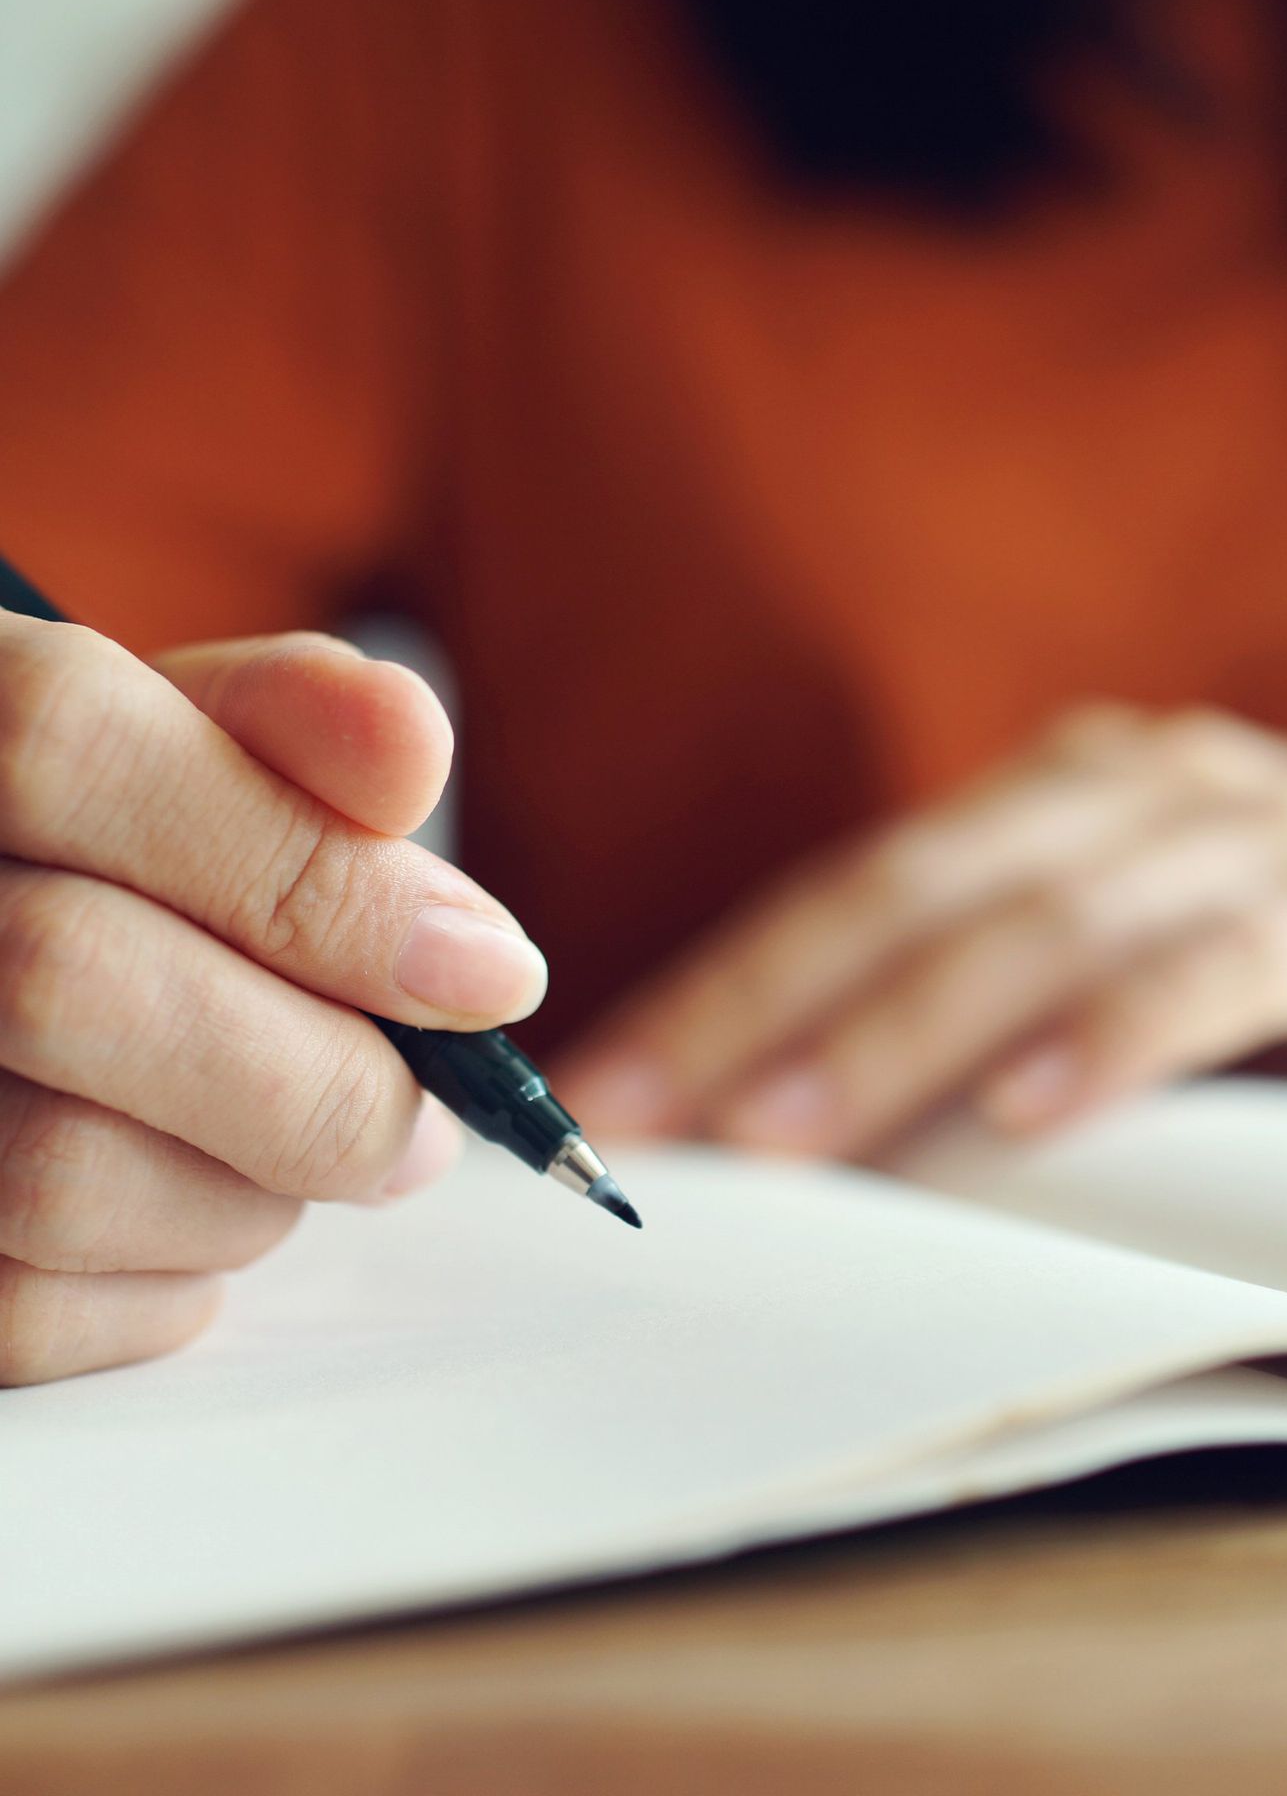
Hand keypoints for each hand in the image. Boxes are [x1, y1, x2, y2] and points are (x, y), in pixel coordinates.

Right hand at [0, 617, 546, 1383]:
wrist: (18, 937)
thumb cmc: (116, 854)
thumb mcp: (192, 744)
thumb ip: (296, 727)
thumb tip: (410, 757)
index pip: (77, 750)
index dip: (306, 872)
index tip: (491, 974)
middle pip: (65, 977)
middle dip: (313, 1074)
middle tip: (427, 1119)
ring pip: (54, 1169)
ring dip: (250, 1192)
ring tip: (295, 1153)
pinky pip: (28, 1309)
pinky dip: (168, 1289)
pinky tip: (198, 1219)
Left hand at [562, 705, 1286, 1158]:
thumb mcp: (1140, 948)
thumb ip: (1006, 997)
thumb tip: (819, 1115)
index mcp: (1061, 798)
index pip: (857, 887)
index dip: (727, 982)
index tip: (608, 1089)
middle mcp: (1134, 788)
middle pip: (911, 890)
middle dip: (764, 1004)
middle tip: (644, 1115)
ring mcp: (1251, 833)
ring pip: (1042, 925)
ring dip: (905, 1031)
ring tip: (790, 1137)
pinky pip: (1224, 966)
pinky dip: (1119, 1036)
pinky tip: (1032, 1117)